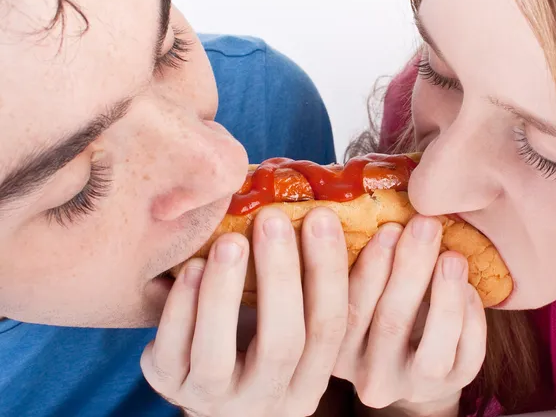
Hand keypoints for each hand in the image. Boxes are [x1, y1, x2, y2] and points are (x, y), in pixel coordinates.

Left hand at [141, 206, 348, 416]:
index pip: (332, 327)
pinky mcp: (172, 386)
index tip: (321, 215)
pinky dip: (182, 305)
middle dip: (280, 275)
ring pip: (220, 354)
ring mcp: (215, 399)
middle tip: (272, 219)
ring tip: (230, 241)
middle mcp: (268, 399)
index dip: (330, 270)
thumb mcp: (292, 320)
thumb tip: (329, 209)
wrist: (211, 383)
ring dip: (225, 291)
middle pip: (283, 342)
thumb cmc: (260, 334)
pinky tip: (192, 265)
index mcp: (309, 380)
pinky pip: (172, 351)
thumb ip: (308, 282)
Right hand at [333, 215, 486, 415]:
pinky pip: (467, 357)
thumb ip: (348, 256)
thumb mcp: (353, 284)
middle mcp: (367, 374)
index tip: (369, 223)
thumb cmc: (376, 300)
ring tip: (452, 256)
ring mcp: (410, 385)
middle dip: (410, 266)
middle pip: (389, 321)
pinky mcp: (448, 387)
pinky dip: (470, 318)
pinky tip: (468, 287)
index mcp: (334, 345)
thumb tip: (347, 205)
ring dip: (445, 296)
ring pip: (432, 348)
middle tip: (423, 223)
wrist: (409, 356)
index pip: (340, 308)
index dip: (353, 264)